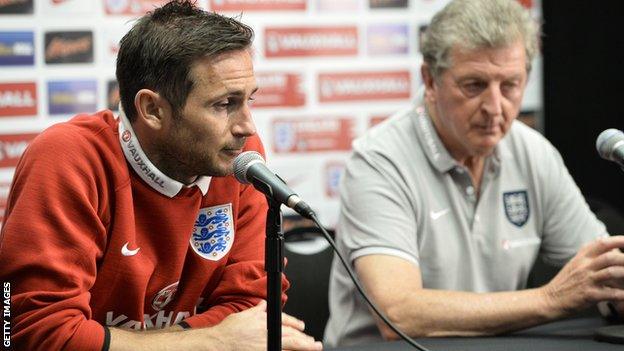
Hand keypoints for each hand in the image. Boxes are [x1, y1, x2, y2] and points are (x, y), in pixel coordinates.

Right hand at [208, 300, 322, 350]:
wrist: (219, 343)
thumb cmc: (229, 331)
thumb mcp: (244, 315)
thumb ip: (257, 310)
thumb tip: (263, 305)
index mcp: (265, 320)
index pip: (285, 321)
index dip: (296, 324)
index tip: (302, 326)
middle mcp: (268, 332)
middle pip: (292, 335)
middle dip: (305, 338)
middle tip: (314, 342)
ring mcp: (267, 345)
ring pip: (291, 346)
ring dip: (304, 346)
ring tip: (313, 347)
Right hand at [543, 236, 623, 316]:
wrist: (550, 299)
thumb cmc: (564, 283)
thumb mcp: (575, 263)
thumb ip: (589, 254)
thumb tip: (605, 243)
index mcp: (582, 257)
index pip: (602, 243)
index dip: (619, 240)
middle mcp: (584, 266)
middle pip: (610, 257)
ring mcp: (586, 280)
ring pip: (611, 272)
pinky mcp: (589, 295)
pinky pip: (610, 293)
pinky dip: (622, 294)